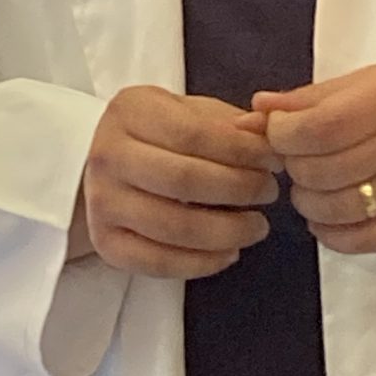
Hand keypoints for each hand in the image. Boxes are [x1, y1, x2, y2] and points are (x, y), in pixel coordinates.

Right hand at [76, 86, 280, 280]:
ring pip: (173, 226)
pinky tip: (229, 253)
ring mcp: (102, 202)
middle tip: (268, 192)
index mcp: (130, 112)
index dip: (242, 151)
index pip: (194, 134)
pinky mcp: (105, 243)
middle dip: (239, 189)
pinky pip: (158, 262)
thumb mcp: (191, 112)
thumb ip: (231, 122)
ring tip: (256, 226)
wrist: (104, 164)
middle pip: (184, 180)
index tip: (273, 160)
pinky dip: (202, 263)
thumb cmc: (159, 136)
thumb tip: (266, 131)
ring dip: (228, 231)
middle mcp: (108, 156)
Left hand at [256, 55, 375, 256]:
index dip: (282, 136)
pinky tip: (327, 219)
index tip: (280, 134)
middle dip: (294, 168)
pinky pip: (366, 240)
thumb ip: (321, 93)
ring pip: (338, 209)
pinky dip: (333, 235)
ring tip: (312, 187)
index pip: (315, 129)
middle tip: (297, 160)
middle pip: (320, 171)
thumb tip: (260, 108)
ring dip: (308, 202)